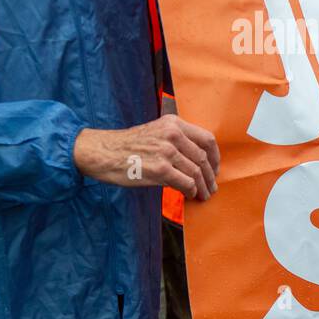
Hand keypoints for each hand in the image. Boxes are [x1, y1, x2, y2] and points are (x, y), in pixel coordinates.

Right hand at [73, 114, 219, 200]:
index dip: (215, 157)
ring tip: (204, 195)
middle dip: (210, 176)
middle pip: (203, 158)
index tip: (215, 168)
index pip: (207, 139)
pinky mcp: (160, 169)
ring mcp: (166, 151)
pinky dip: (191, 191)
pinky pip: (186, 183)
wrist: (103, 152)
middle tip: (211, 187)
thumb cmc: (128, 146)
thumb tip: (197, 160)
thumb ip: (176, 140)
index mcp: (174, 123)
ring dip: (203, 187)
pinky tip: (189, 195)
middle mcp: (173, 134)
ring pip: (197, 172)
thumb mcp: (155, 132)